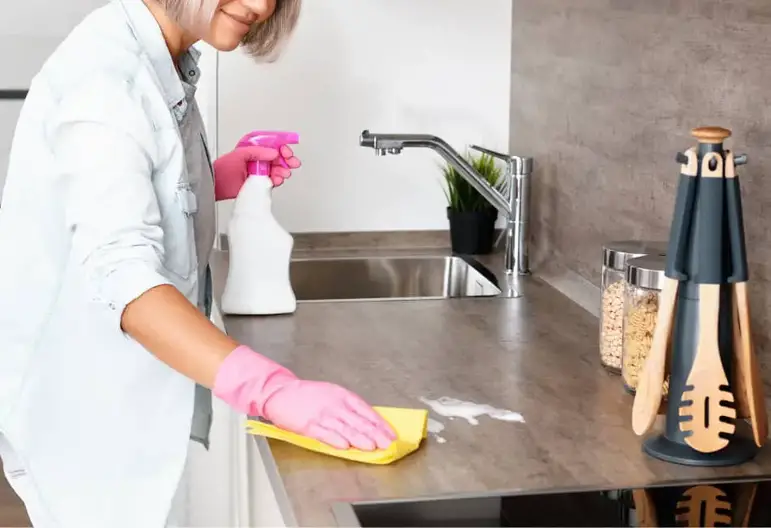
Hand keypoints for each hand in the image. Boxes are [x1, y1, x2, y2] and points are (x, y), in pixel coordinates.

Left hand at [213, 145, 301, 200]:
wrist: (217, 186)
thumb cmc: (223, 169)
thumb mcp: (240, 154)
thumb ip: (258, 152)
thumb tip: (273, 152)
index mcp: (253, 148)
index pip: (272, 144)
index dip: (281, 147)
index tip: (287, 152)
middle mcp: (258, 158)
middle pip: (278, 157)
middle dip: (287, 159)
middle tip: (292, 163)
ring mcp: (260, 170)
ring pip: (278, 168)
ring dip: (283, 170)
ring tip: (283, 173)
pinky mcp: (261, 182)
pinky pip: (274, 179)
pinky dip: (278, 179)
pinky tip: (277, 179)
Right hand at [213, 346, 395, 450]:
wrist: (280, 392)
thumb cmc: (307, 395)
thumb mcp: (332, 394)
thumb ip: (348, 407)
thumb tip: (367, 422)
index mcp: (341, 395)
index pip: (365, 410)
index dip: (379, 423)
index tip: (390, 433)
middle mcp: (334, 404)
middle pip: (358, 420)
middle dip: (374, 433)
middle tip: (386, 443)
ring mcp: (321, 414)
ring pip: (344, 428)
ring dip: (359, 438)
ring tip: (372, 446)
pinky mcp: (308, 425)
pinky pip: (325, 434)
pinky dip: (336, 440)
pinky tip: (345, 446)